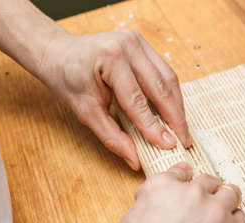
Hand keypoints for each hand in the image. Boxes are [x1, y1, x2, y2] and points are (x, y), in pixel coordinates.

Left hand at [40, 30, 190, 169]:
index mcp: (110, 59)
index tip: (167, 145)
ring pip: (168, 78)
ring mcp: (138, 41)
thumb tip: (134, 159)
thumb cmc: (69, 81)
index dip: (153, 125)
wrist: (61, 54)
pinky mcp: (143, 44)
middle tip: (184, 140)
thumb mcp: (86, 112)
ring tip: (183, 128)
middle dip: (175, 117)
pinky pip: (165, 71)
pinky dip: (172, 93)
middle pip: (160, 86)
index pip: (137, 99)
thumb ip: (112, 136)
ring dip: (177, 106)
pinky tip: (175, 110)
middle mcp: (128, 45)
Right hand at [93, 163, 244, 222]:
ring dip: (225, 201)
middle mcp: (192, 193)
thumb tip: (160, 196)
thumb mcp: (131, 221)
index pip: (180, 171)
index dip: (185, 178)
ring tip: (221, 214)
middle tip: (205, 204)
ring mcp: (217, 212)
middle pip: (208, 180)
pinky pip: (241, 218)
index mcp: (163, 187)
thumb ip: (150, 200)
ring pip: (230, 193)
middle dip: (206, 191)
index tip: (189, 182)